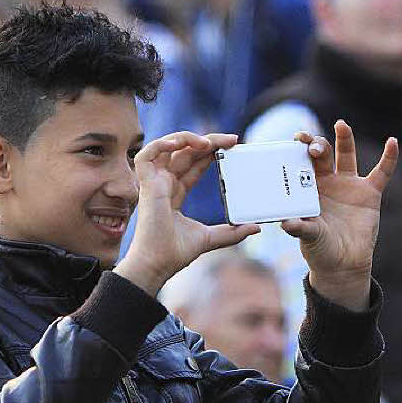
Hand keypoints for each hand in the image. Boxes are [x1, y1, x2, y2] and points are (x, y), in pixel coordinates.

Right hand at [114, 131, 259, 293]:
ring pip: (166, 147)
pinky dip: (160, 144)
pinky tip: (180, 143)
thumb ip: (232, 232)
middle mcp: (165, 183)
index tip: (233, 146)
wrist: (158, 264)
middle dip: (208, 141)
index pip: (195, 163)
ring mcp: (154, 183)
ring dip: (186, 138)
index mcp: (177, 192)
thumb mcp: (212, 238)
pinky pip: (146, 155)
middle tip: (232, 139)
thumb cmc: (176, 252)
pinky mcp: (146, 185)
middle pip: (185, 151)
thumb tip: (256, 228)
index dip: (212, 152)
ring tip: (208, 142)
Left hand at [284, 121, 397, 310]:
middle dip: (317, 145)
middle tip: (314, 146)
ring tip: (341, 125)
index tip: (297, 140)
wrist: (343, 264)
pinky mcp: (370, 194)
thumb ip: (300, 227)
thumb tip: (285, 223)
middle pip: (323, 154)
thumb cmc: (320, 249)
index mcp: (309, 188)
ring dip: (345, 139)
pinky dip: (389, 158)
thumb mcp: (308, 237)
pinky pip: (382, 172)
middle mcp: (328, 182)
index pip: (303, 162)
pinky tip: (392, 142)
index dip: (301, 149)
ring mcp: (349, 185)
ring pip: (347, 155)